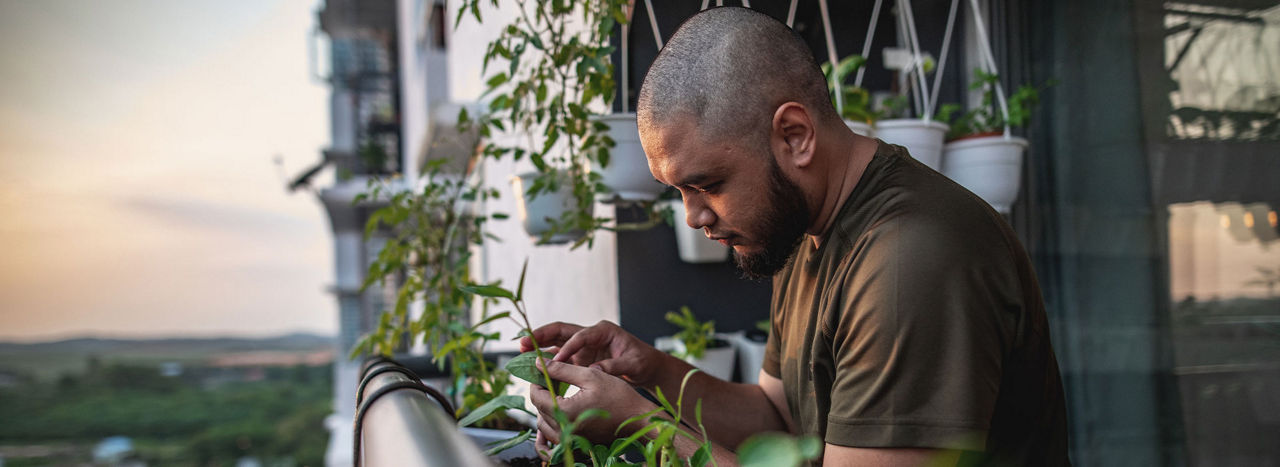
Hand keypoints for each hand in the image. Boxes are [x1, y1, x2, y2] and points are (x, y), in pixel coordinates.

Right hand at [519, 320, 663, 385]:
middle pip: (561, 331)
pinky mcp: (580, 357)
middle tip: (523, 341)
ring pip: (557, 343)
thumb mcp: (633, 364)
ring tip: (521, 350)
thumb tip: (594, 372)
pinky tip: (534, 367)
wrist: (647, 368)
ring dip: (539, 346)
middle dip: (542, 335)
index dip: (567, 348)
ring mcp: (583, 346)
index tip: (555, 361)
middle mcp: (590, 334)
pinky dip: (547, 361)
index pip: (580, 336)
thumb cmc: (643, 361)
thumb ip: (614, 367)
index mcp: (603, 330)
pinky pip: (560, 357)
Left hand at [528, 360, 655, 448]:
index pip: (536, 395)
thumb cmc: (618, 396)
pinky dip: (553, 422)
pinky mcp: (575, 443)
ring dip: (547, 407)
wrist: (637, 418)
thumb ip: (561, 369)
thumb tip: (539, 363)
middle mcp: (564, 430)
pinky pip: (554, 435)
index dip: (536, 380)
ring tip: (558, 392)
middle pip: (539, 409)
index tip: (543, 370)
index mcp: (566, 412)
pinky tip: (562, 410)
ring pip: (544, 423)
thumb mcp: (590, 376)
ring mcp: (570, 439)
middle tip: (552, 378)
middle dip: (542, 392)